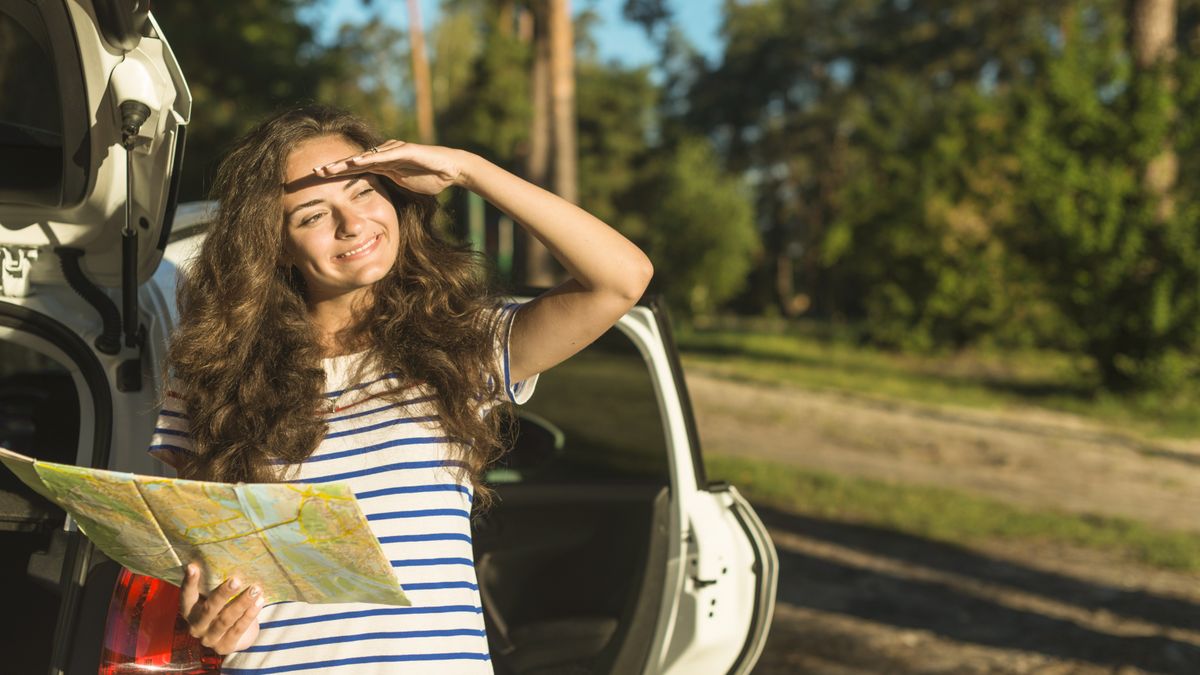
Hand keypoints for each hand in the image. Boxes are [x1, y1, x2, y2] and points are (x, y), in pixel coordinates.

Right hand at [179, 564, 263, 654]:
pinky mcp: (225, 647)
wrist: (236, 635)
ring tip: (255, 589)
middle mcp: (196, 626)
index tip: (193, 566)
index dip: (189, 583)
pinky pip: (238, 629)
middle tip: (236, 579)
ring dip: (242, 603)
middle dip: (223, 594)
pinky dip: (250, 615)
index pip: (186, 596)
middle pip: (209, 609)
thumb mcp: (216, 597)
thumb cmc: (224, 608)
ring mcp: (210, 638)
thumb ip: (214, 584)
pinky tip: (259, 602)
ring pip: (226, 619)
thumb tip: (225, 556)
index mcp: (189, 611)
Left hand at [313, 140, 469, 195]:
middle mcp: (384, 155)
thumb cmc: (429, 179)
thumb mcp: (403, 187)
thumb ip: (389, 190)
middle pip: (354, 162)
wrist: (451, 169)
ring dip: (345, 163)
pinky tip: (355, 161)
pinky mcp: (405, 151)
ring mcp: (393, 151)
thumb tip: (377, 206)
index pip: (354, 170)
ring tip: (328, 168)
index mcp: (382, 165)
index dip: (337, 175)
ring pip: (364, 157)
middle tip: (313, 172)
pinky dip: (369, 158)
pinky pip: (383, 155)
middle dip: (334, 167)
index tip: (318, 180)